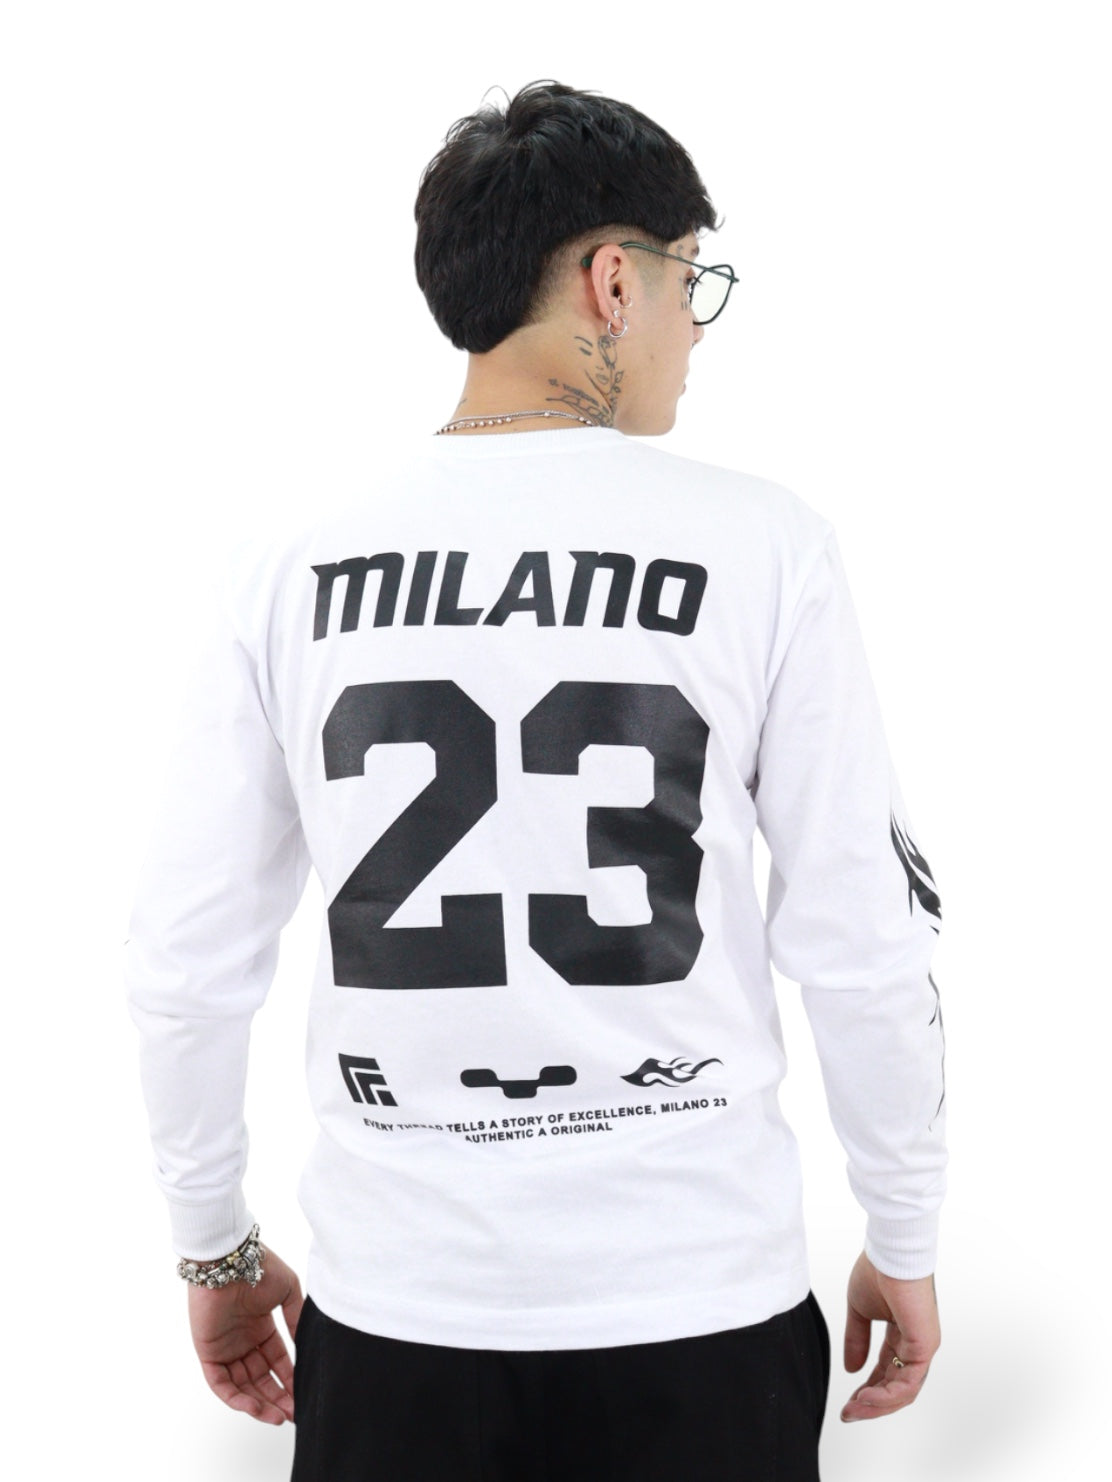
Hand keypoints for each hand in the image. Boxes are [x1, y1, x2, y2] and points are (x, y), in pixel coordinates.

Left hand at [186, 1244, 303, 1424]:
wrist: (229, 1258)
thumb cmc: (258, 1266)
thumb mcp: (287, 1291)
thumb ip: (296, 1318)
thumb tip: (306, 1344)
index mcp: (261, 1327)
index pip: (277, 1362)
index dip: (290, 1380)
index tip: (304, 1396)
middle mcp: (243, 1341)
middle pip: (261, 1379)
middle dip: (277, 1398)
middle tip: (294, 1414)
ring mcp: (225, 1348)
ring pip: (242, 1387)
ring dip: (260, 1404)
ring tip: (279, 1417)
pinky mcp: (208, 1353)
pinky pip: (221, 1384)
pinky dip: (236, 1399)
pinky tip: (255, 1407)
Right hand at [841, 1250, 939, 1421]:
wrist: (889, 1253)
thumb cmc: (877, 1271)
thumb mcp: (858, 1311)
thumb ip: (856, 1339)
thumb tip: (851, 1369)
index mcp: (900, 1335)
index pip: (886, 1372)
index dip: (867, 1390)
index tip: (848, 1403)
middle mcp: (914, 1345)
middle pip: (895, 1387)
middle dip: (870, 1405)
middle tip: (848, 1414)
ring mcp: (922, 1347)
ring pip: (903, 1391)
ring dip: (877, 1405)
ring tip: (854, 1409)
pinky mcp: (924, 1346)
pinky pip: (908, 1383)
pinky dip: (887, 1395)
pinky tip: (867, 1398)